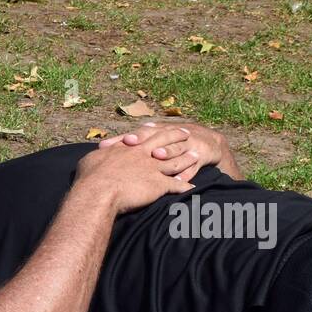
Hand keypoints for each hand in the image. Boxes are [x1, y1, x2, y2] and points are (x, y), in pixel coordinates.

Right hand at [76, 125, 196, 213]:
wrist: (99, 190)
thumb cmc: (91, 176)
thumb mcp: (91, 160)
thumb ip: (98, 156)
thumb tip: (96, 155)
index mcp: (129, 148)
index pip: (145, 137)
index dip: (155, 131)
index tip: (162, 127)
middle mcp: (143, 155)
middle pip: (165, 143)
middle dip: (177, 138)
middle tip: (187, 134)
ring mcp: (153, 169)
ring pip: (175, 162)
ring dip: (187, 160)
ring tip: (196, 156)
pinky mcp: (158, 185)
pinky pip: (176, 186)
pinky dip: (186, 186)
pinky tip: (194, 187)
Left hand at [99, 121, 232, 181]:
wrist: (209, 142)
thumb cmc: (175, 144)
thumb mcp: (155, 141)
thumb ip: (133, 147)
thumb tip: (103, 151)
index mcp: (156, 132)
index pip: (135, 134)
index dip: (121, 138)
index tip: (105, 144)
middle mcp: (170, 136)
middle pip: (153, 136)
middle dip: (142, 139)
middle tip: (129, 143)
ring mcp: (186, 145)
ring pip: (174, 148)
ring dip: (166, 151)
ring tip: (156, 155)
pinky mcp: (201, 156)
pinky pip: (193, 166)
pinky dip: (187, 173)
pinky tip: (181, 179)